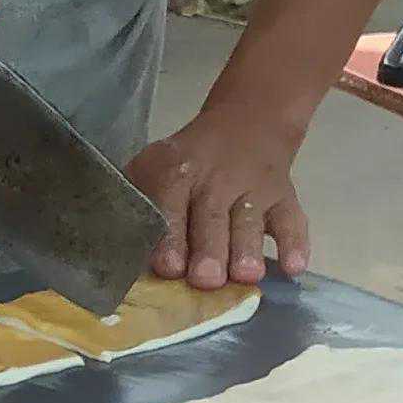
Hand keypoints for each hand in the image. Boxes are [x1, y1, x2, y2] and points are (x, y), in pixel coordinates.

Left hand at [127, 105, 310, 288]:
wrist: (247, 122)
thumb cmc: (187, 161)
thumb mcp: (154, 165)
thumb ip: (135, 199)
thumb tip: (107, 247)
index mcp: (177, 172)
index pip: (171, 204)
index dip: (170, 236)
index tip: (169, 267)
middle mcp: (217, 180)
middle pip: (212, 217)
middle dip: (209, 249)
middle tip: (206, 280)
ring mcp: (254, 188)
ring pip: (250, 221)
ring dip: (247, 248)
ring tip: (246, 276)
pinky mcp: (285, 196)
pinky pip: (292, 219)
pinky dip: (296, 242)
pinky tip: (295, 268)